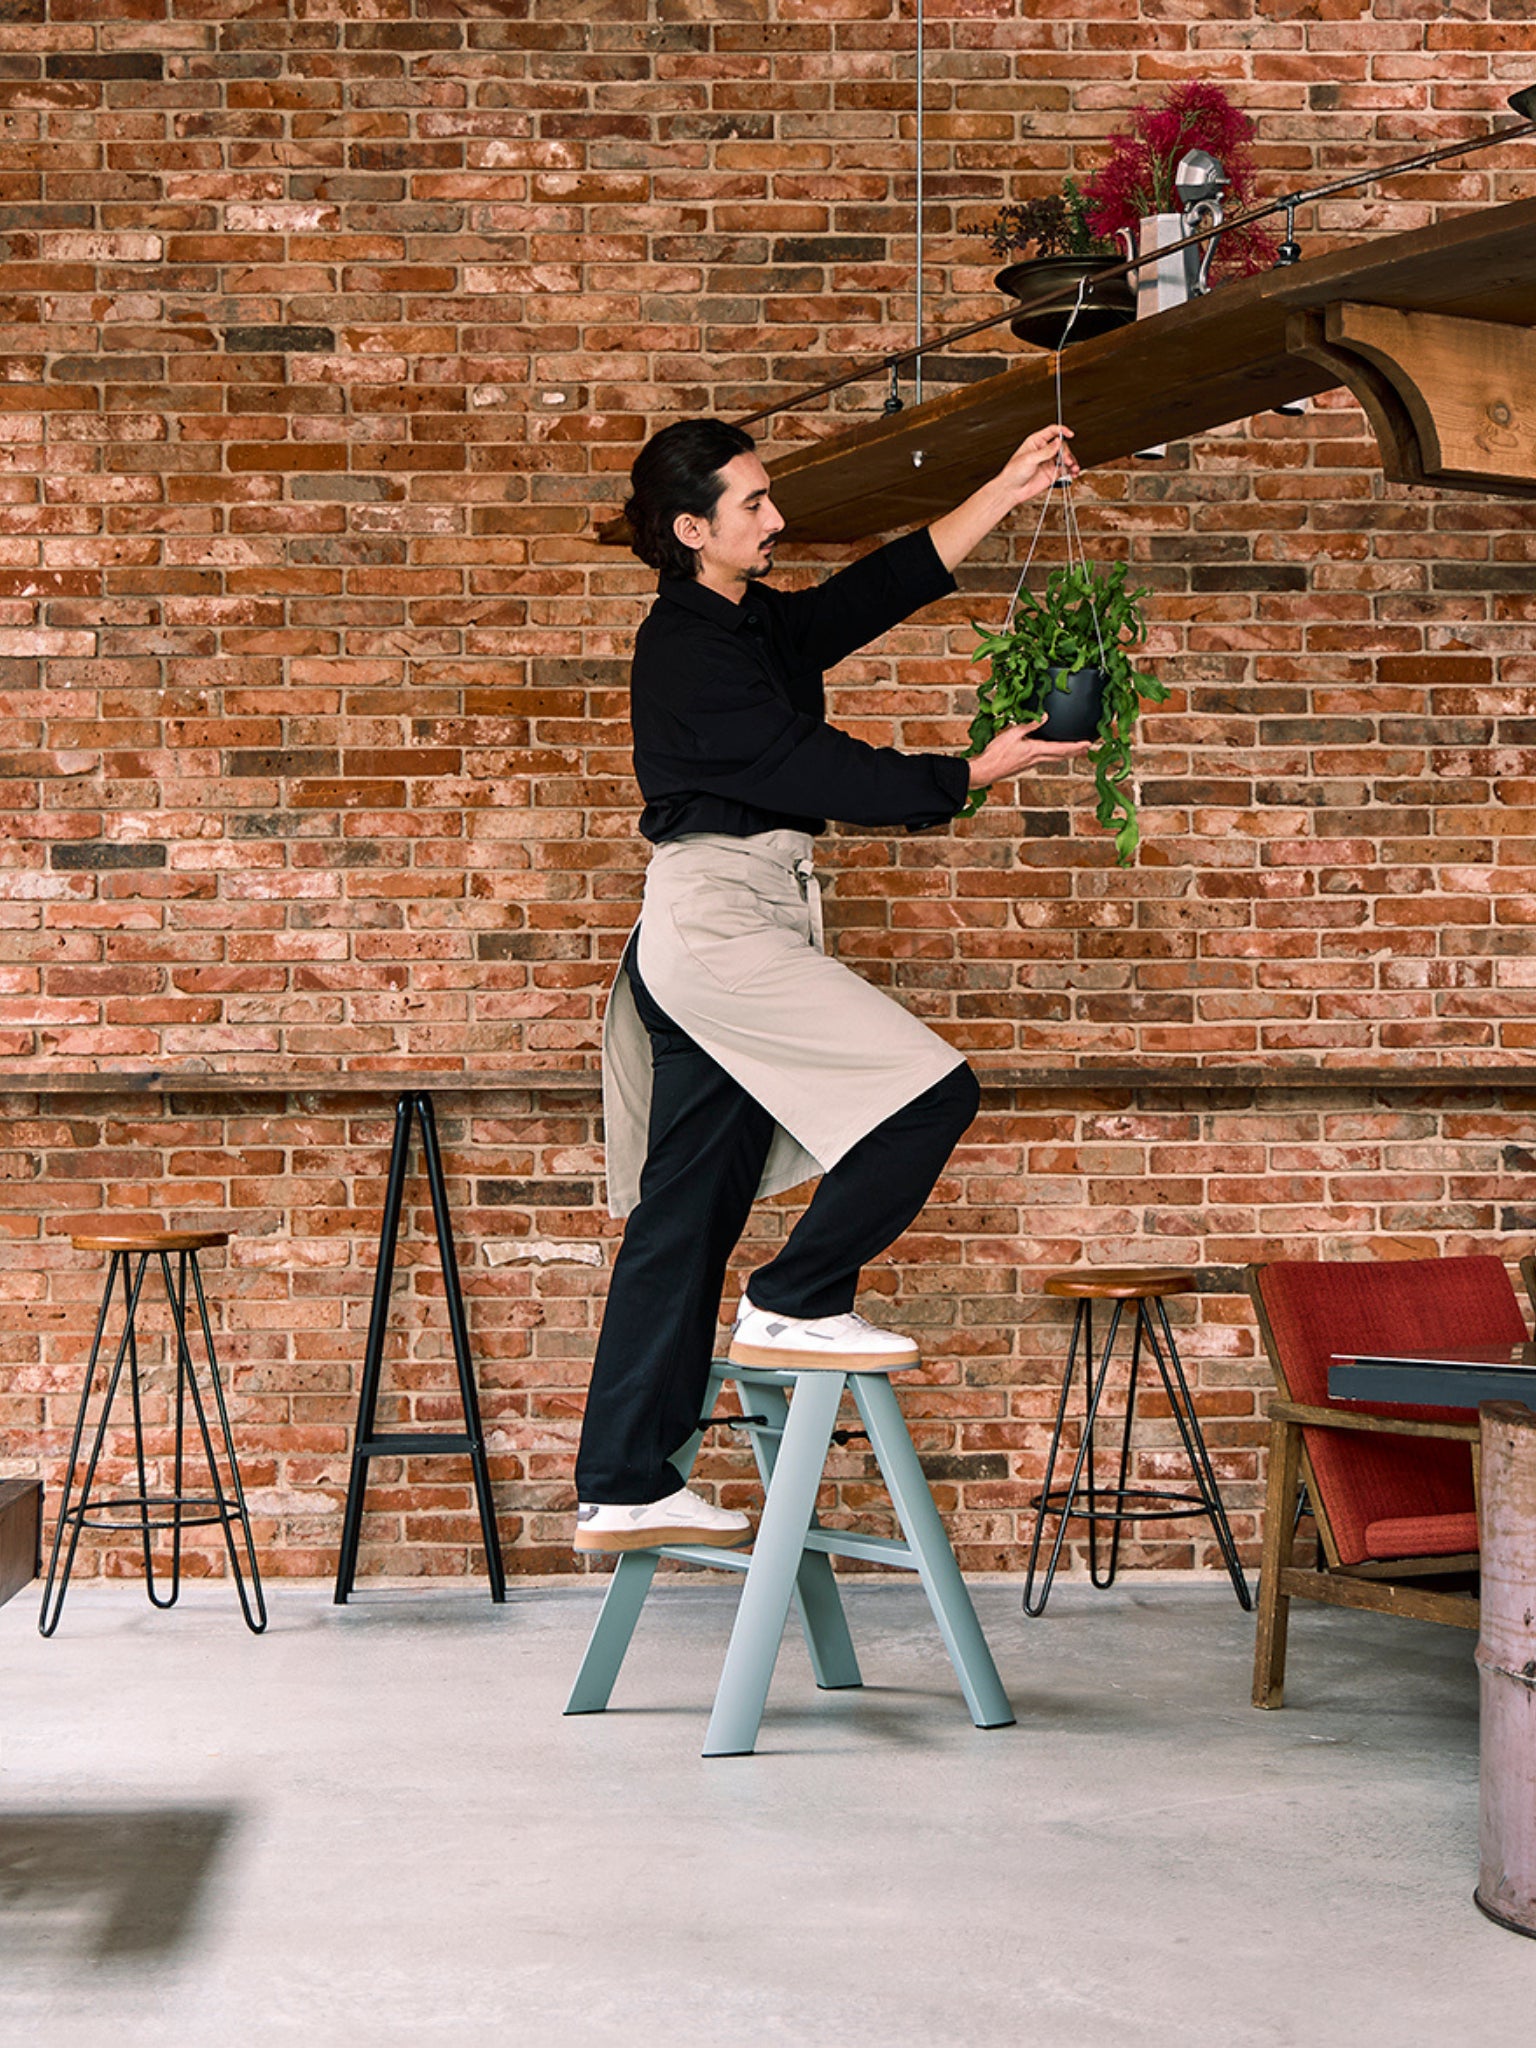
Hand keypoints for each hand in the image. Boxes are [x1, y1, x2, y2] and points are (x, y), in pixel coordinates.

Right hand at [967, 719, 1090, 791]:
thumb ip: (1029, 725)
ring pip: (1054, 760)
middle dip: (1075, 752)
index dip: (1076, 746)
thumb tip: (1044, 716)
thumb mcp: (1012, 733)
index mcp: (1035, 750)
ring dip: (1066, 755)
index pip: (1061, 748)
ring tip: (1074, 752)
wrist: (986, 771)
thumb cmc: (996, 754)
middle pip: (1061, 756)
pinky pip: (1045, 761)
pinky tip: (1051, 755)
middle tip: (1087, 749)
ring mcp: (1031, 764)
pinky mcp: (1024, 766)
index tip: (1088, 744)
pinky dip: (1054, 757)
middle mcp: (1036, 759)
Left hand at [998, 423, 1077, 506]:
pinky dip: (1071, 470)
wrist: (1011, 491)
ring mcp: (1049, 462)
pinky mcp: (1052, 473)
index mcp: (1036, 442)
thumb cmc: (1013, 473)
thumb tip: (1058, 442)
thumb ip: (1045, 451)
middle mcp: (1044, 451)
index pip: (1052, 431)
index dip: (1062, 431)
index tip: (1070, 434)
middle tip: (1066, 460)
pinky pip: (1065, 469)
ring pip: (1065, 457)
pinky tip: (1073, 472)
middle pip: (1061, 445)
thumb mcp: (1029, 459)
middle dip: (1066, 452)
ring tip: (1073, 467)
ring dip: (1072, 461)